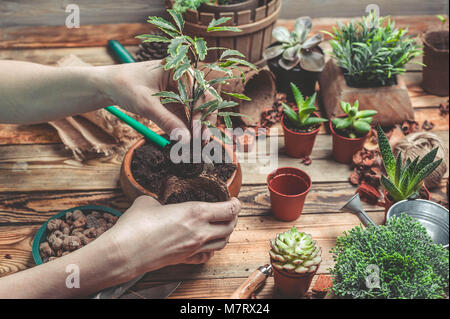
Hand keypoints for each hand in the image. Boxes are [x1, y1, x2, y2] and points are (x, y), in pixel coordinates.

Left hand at [98, 60, 215, 140]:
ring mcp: (181, 90)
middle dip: (204, 121)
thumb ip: (166, 121)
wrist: (108, 85)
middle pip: (204, 100)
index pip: (201, 92)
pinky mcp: (176, 101)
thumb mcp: (145, 104)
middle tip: (202, 141)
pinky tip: (189, 140)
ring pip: (198, 110)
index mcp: (179, 69)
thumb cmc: (124, 85)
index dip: (202, 113)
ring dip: (199, 127)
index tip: (198, 133)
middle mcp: (184, 78)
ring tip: (197, 145)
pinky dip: (189, 128)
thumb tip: (185, 139)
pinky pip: (188, 115)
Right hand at [104, 196, 239, 278]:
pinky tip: (207, 244)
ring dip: (226, 233)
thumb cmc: (135, 226)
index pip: (229, 209)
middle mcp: (199, 232)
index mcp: (195, 213)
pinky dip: (212, 249)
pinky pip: (207, 255)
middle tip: (230, 211)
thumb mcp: (148, 202)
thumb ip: (159, 200)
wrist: (124, 252)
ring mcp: (194, 248)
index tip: (234, 199)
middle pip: (230, 227)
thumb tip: (157, 203)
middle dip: (233, 217)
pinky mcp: (185, 259)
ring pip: (222, 242)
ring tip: (221, 225)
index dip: (235, 203)